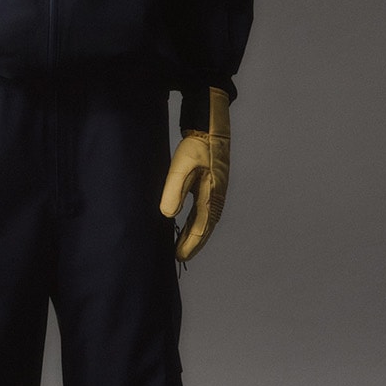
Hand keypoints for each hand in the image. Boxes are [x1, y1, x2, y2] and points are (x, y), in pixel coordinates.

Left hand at [159, 88, 230, 261]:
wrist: (211, 127)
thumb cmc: (197, 145)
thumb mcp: (182, 165)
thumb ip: (174, 190)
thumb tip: (167, 214)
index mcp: (212, 195)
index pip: (200, 227)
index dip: (189, 244)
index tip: (178, 257)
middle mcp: (217, 197)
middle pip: (205, 228)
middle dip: (193, 243)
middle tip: (180, 258)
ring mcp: (217, 192)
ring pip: (206, 220)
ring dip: (195, 235)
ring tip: (183, 247)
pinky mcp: (212, 186)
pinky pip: (205, 211)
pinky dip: (196, 223)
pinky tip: (188, 226)